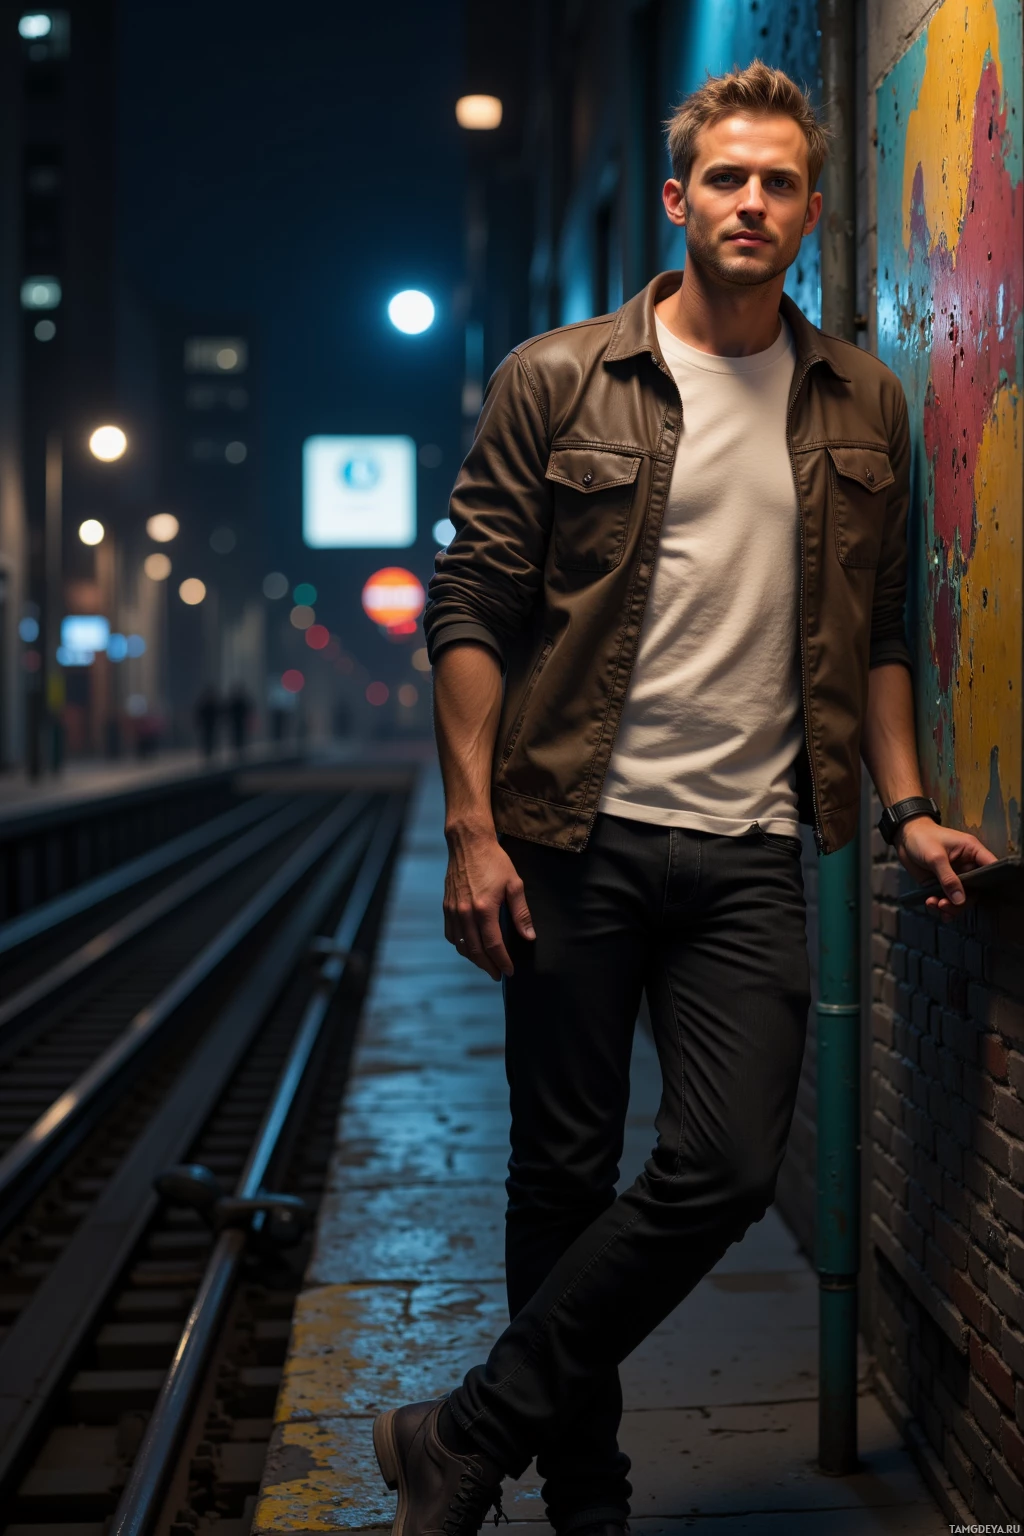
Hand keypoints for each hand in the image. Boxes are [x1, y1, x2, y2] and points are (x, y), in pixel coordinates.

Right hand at [443, 826, 535, 978]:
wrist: (468, 843)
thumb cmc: (494, 861)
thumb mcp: (514, 884)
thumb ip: (521, 913)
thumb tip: (529, 936)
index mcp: (484, 909)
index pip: (493, 945)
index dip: (502, 961)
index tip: (509, 971)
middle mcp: (465, 913)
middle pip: (475, 950)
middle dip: (488, 966)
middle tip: (498, 974)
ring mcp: (453, 910)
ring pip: (461, 945)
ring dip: (474, 958)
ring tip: (486, 964)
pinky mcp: (446, 906)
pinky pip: (451, 934)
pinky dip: (460, 946)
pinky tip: (469, 947)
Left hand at [895, 817, 998, 920]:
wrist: (904, 838)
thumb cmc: (922, 838)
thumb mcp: (936, 857)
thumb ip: (948, 878)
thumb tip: (959, 900)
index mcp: (972, 852)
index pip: (991, 867)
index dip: (992, 882)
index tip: (986, 895)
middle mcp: (967, 866)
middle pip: (976, 890)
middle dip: (962, 901)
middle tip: (946, 905)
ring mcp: (955, 876)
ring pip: (961, 898)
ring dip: (950, 906)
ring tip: (936, 905)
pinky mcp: (942, 884)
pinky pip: (947, 899)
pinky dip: (941, 905)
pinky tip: (931, 904)